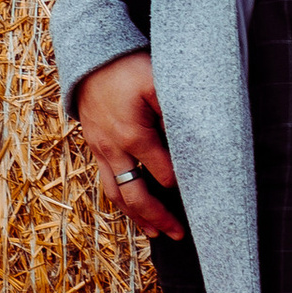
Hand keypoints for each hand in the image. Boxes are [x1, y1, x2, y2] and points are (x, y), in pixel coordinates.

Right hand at [76, 50, 184, 240]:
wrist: (90, 57)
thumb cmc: (128, 67)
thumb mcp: (156, 81)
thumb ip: (173, 111)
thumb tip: (192, 138)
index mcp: (133, 135)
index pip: (163, 174)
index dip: (181, 185)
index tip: (201, 194)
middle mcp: (113, 149)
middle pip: (135, 195)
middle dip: (158, 217)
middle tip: (178, 234)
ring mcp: (100, 150)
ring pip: (115, 194)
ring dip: (135, 217)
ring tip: (153, 233)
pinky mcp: (94, 146)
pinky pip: (105, 181)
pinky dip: (120, 200)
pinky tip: (131, 208)